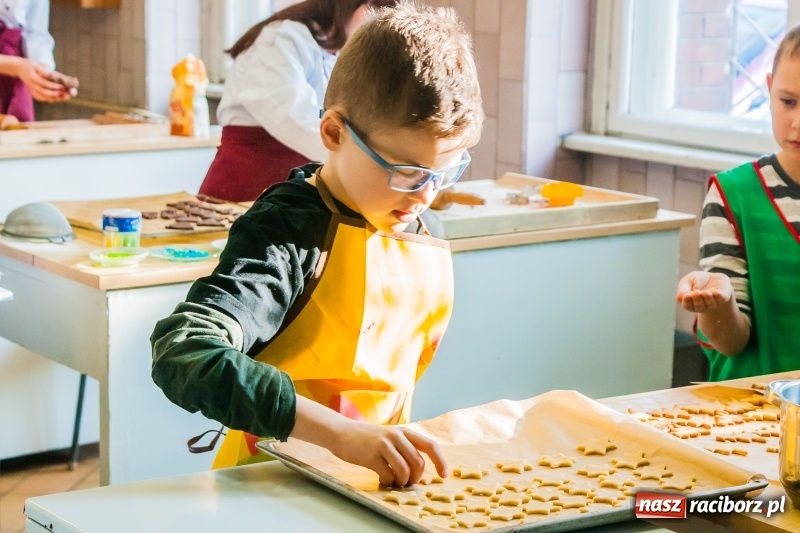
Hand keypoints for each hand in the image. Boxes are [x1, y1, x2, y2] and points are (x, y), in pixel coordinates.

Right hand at [14, 58, 72, 102]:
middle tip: (67, 94)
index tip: (63, 87)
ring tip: (66, 96)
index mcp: (32, 78)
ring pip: (44, 97)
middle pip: (44, 93)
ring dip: (55, 98)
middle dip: (56, 94)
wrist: (18, 68)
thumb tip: (53, 75)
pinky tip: (59, 98)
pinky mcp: (33, 92)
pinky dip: (50, 99)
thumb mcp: (36, 65)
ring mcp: (32, 90)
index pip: (44, 84)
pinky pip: (42, 98)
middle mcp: (32, 86)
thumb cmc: (29, 65)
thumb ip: (44, 71)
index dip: (54, 86)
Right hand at [330, 420, 447, 486]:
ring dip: (402, 482)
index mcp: (404, 432)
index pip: (430, 445)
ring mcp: (383, 445)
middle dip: (416, 478)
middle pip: (418, 463)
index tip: (444, 475)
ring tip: (394, 481)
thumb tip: (420, 469)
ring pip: (405, 470)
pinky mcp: (371, 455)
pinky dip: (388, 482)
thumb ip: (405, 447)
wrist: (341, 432)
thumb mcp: (390, 436)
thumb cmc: (368, 439)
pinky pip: (388, 475)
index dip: (440, 461)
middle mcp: (396, 436)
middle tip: (407, 482)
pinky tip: (382, 479)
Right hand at [676, 271, 734, 312]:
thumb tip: (679, 298)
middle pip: (699, 306)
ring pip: (710, 304)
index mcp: (691, 303)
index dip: (687, 301)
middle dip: (697, 300)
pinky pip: (721, 299)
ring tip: (705, 292)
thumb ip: (683, 288)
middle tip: (696, 292)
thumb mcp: (687, 281)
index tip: (687, 295)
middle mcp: (702, 306)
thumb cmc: (698, 280)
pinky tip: (714, 292)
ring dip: (707, 299)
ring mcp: (713, 303)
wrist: (713, 277)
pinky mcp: (724, 297)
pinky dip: (718, 296)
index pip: (688, 305)